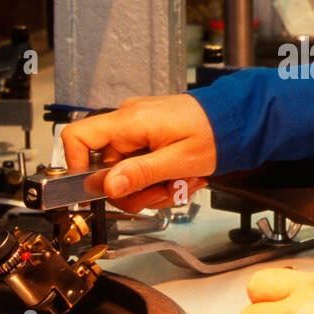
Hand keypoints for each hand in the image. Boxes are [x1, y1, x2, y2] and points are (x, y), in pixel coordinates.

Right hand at [61, 95, 215, 212]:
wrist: (236, 119)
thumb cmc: (214, 133)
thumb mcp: (178, 160)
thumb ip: (140, 173)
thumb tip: (108, 186)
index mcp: (129, 122)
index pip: (77, 137)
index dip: (77, 167)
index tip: (97, 192)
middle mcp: (128, 122)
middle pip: (105, 167)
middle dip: (132, 190)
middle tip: (160, 194)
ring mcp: (137, 129)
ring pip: (125, 171)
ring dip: (150, 187)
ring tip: (179, 184)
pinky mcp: (149, 136)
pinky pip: (141, 165)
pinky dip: (158, 178)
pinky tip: (180, 177)